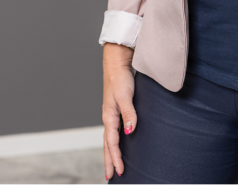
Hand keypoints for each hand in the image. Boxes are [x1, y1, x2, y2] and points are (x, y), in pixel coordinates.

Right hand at [102, 43, 135, 179]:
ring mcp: (111, 114)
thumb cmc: (120, 78)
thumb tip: (130, 132)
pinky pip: (114, 131)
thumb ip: (128, 113)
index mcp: (109, 116)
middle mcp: (109, 117)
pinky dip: (114, 141)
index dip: (116, 158)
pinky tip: (119, 144)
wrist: (117, 64)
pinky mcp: (116, 109)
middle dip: (109, 161)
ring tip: (112, 166)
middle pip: (107, 144)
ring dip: (111, 153)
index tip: (121, 172)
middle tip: (110, 177)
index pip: (112, 143)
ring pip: (110, 138)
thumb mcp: (125, 96)